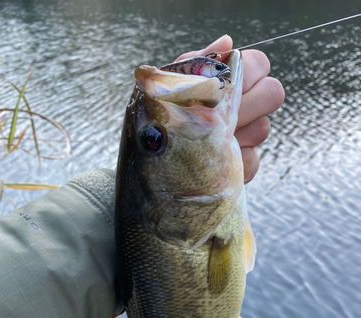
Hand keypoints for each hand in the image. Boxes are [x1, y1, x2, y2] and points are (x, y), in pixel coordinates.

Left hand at [176, 35, 284, 183]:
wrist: (156, 150)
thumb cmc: (165, 111)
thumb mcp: (176, 83)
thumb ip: (199, 61)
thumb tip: (227, 42)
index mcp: (232, 78)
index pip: (260, 64)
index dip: (247, 74)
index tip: (224, 87)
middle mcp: (247, 104)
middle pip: (273, 93)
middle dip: (246, 105)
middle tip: (218, 117)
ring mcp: (249, 134)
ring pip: (263, 128)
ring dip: (233, 135)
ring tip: (205, 139)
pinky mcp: (246, 163)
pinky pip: (252, 160)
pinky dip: (229, 162)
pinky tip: (210, 160)